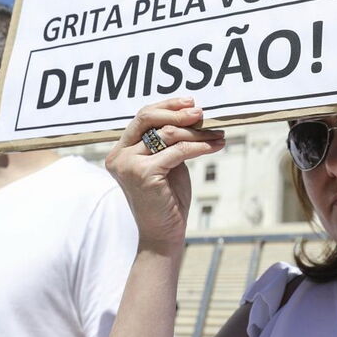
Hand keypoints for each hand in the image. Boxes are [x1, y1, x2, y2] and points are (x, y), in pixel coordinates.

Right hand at [105, 97, 224, 252]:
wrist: (163, 234)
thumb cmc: (167, 198)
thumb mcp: (167, 162)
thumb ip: (170, 140)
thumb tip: (193, 113)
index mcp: (121, 150)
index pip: (142, 117)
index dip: (167, 106)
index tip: (190, 102)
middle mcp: (119, 156)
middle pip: (147, 118)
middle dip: (177, 112)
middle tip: (201, 112)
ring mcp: (128, 165)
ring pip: (167, 134)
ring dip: (196, 132)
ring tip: (216, 134)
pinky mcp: (144, 174)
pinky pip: (177, 151)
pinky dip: (200, 146)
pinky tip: (215, 145)